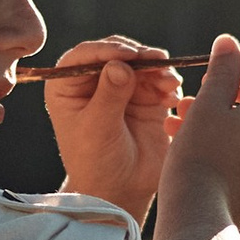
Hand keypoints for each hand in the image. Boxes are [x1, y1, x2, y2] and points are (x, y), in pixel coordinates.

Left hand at [44, 37, 184, 218]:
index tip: (129, 55)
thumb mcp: (97, 128)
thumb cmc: (96, 162)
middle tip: (158, 62)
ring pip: (141, 63)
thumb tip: (120, 65)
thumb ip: (108, 95)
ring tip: (169, 84)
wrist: (120, 189)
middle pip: (116, 53)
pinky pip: (158, 79)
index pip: (84, 55)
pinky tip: (172, 97)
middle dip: (138, 56)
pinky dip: (167, 83)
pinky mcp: (145, 97)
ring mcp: (121, 87)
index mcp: (67, 85)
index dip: (107, 50)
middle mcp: (93, 81)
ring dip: (158, 68)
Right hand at [161, 37, 239, 226]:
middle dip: (236, 85)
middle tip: (206, 85)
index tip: (221, 61)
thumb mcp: (207, 106)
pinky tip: (189, 135)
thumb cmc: (200, 157)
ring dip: (223, 110)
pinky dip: (227, 134)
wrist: (200, 220)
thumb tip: (230, 42)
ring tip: (183, 110)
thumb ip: (222, 71)